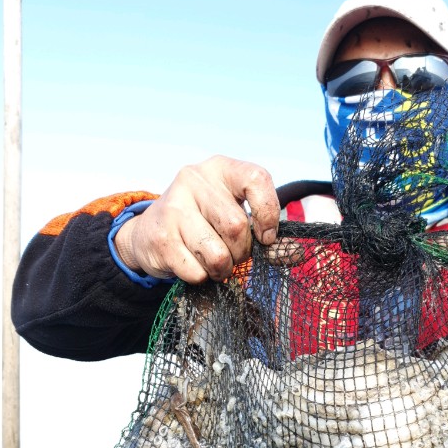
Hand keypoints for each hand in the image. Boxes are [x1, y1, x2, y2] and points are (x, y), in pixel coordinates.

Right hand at [114, 156, 279, 282]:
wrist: (150, 233)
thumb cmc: (205, 225)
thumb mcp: (235, 218)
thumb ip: (268, 237)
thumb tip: (296, 253)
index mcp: (221, 169)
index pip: (257, 179)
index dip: (268, 213)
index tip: (266, 236)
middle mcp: (194, 179)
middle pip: (236, 226)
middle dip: (241, 252)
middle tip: (233, 255)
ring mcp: (173, 207)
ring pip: (217, 254)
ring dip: (223, 269)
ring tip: (215, 264)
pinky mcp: (161, 237)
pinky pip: (196, 271)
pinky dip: (201, 277)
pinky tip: (194, 266)